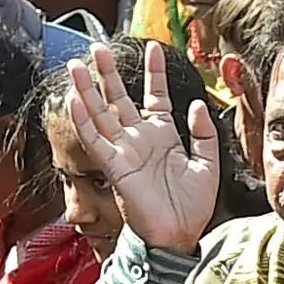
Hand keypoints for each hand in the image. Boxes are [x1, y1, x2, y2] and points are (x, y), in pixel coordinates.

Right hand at [61, 42, 228, 253]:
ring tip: (77, 64)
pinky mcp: (115, 167)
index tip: (154, 47)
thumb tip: (197, 104)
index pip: (155, 96)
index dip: (154, 72)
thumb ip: (204, 133)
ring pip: (101, 114)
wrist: (179, 236)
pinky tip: (75, 100)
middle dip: (109, 73)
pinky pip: (95, 140)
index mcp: (163, 136)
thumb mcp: (208, 165)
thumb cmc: (192, 207)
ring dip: (88, 89)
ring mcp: (125, 151)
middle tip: (98, 47)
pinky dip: (84, 121)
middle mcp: (140, 139)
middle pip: (119, 98)